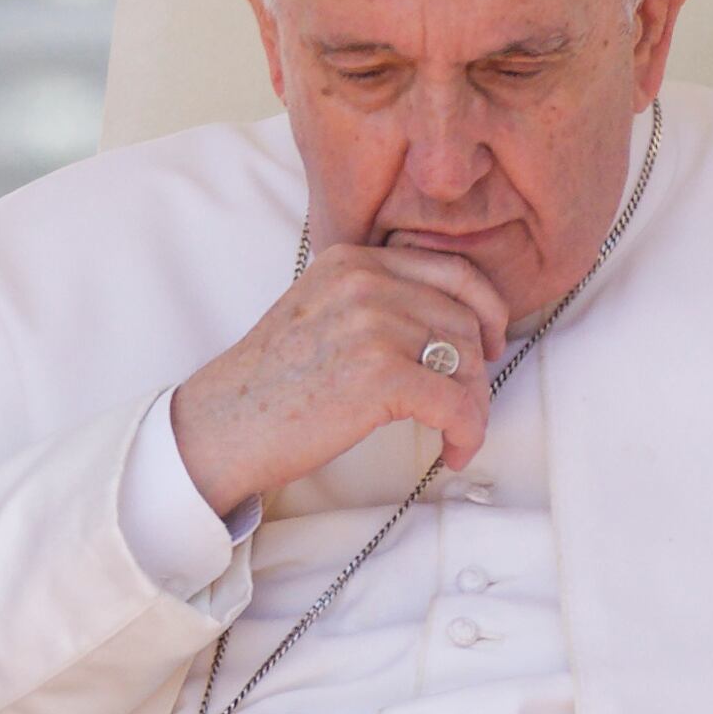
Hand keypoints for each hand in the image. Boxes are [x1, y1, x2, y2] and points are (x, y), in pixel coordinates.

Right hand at [168, 245, 513, 516]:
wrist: (221, 426)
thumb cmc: (270, 384)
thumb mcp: (319, 311)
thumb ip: (374, 301)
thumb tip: (451, 326)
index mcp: (353, 261)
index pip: (452, 269)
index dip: (486, 309)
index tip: (490, 342)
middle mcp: (366, 282)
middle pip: (464, 319)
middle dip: (478, 369)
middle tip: (469, 405)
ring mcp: (373, 324)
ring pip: (467, 361)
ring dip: (474, 406)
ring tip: (458, 434)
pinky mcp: (380, 374)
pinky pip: (456, 403)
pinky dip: (467, 432)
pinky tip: (453, 452)